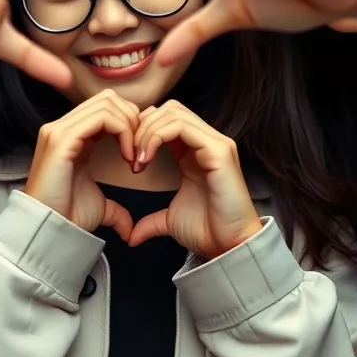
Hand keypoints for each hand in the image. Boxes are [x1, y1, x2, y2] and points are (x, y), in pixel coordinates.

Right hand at [25, 90, 137, 240]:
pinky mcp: (62, 138)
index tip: (141, 148)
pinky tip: (128, 156)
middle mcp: (62, 127)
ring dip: (129, 125)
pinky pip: (102, 118)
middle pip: (107, 98)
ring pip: (106, 104)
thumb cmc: (69, 216)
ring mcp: (59, 130)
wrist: (49, 229)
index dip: (129, 121)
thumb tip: (130, 228)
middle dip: (132, 118)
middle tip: (141, 148)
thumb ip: (115, 208)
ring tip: (134, 154)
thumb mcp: (99, 206)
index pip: (105, 107)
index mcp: (70, 136)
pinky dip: (123, 132)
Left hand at [130, 101, 262, 259]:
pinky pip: (182, 127)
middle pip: (169, 109)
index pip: (167, 118)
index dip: (142, 130)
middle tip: (129, 154)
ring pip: (173, 113)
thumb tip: (131, 236)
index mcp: (196, 151)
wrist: (228, 247)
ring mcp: (216, 143)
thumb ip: (150, 220)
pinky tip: (146, 158)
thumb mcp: (169, 219)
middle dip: (142, 126)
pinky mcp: (219, 150)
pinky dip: (157, 137)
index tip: (128, 156)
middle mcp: (208, 141)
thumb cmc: (207, 230)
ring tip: (137, 158)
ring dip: (147, 132)